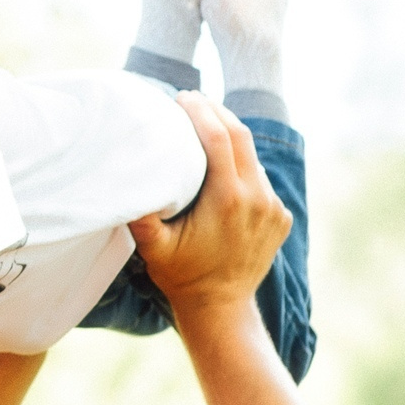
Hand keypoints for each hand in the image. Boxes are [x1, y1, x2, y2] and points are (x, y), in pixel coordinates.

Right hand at [128, 93, 290, 321]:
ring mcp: (273, 207)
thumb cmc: (181, 275)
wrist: (221, 307)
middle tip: (193, 99)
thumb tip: (123, 176)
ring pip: (253, 156)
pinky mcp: (281, 216)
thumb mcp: (154, 247)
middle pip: (240, 135)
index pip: (218, 137)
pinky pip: (261, 179)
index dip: (200, 111)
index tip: (182, 97)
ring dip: (230, 136)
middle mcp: (257, 198)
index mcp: (227, 199)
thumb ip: (140, 215)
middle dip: (216, 111)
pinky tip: (224, 165)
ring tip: (205, 125)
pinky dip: (242, 166)